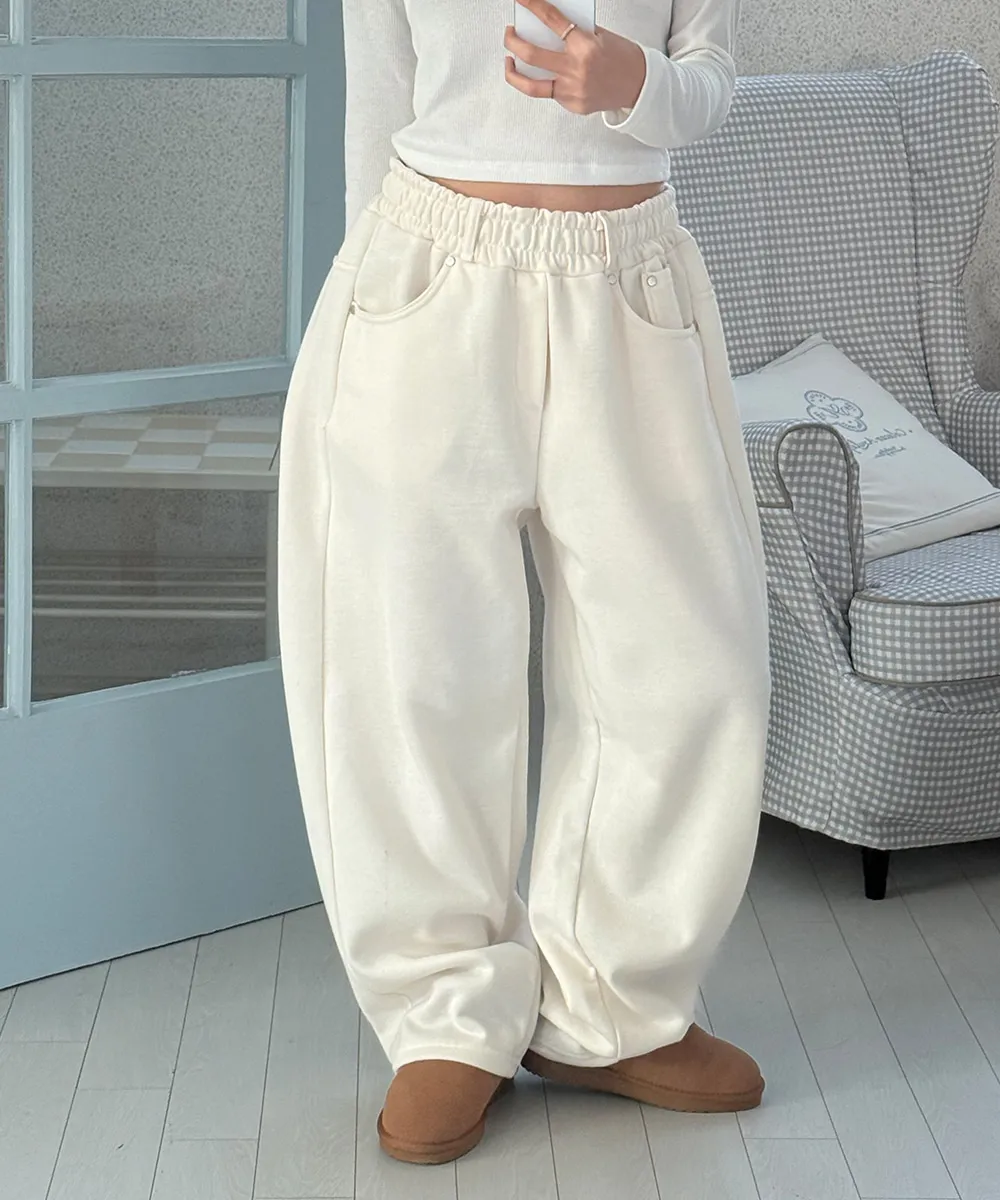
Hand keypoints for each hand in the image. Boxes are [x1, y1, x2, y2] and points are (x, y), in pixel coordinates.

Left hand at [504, 0, 645, 114]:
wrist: (639, 86)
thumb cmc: (622, 57)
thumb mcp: (600, 36)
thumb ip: (574, 33)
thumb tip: (547, 28)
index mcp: (584, 46)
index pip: (552, 20)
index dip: (534, 6)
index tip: (522, 0)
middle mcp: (575, 69)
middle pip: (531, 54)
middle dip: (513, 41)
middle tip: (509, 33)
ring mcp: (572, 91)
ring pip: (530, 85)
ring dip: (513, 72)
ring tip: (509, 61)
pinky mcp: (572, 105)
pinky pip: (550, 93)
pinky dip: (544, 81)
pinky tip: (543, 75)